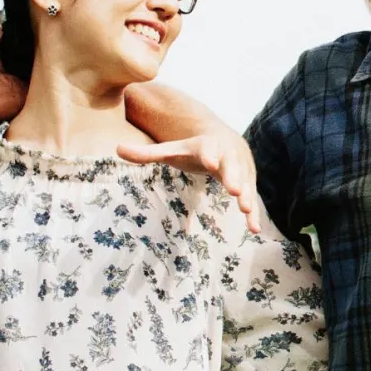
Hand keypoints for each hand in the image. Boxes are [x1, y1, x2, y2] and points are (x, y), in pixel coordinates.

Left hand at [121, 133, 261, 233]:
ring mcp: (241, 170)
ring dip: (246, 196)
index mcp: (208, 146)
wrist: (227, 140)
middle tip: (233, 189)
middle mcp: (228, 157)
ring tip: (245, 210)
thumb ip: (147, 153)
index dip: (209, 156)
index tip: (210, 163)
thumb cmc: (195, 149)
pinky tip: (254, 230)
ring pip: (245, 183)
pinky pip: (251, 198)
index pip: (208, 150)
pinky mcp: (248, 183)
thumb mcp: (172, 150)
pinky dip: (254, 213)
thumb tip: (116, 148)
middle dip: (233, 177)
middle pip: (231, 166)